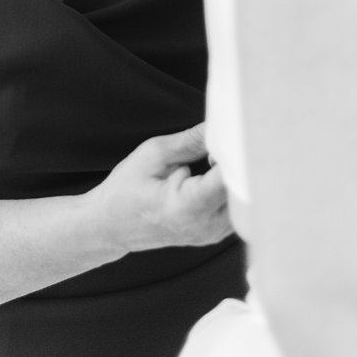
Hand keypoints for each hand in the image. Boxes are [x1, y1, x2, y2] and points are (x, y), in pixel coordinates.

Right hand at [87, 126, 234, 255]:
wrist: (110, 226)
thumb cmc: (125, 190)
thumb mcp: (154, 154)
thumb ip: (192, 140)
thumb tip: (223, 122)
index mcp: (187, 207)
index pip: (231, 177)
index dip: (237, 151)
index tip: (235, 130)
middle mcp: (206, 226)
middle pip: (245, 188)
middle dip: (242, 160)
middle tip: (229, 137)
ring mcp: (213, 234)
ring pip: (246, 198)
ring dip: (239, 173)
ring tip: (218, 155)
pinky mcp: (216, 233)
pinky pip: (238, 206)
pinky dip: (235, 186)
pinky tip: (219, 171)